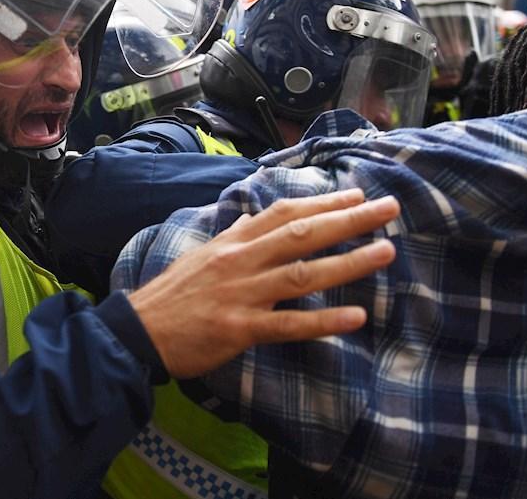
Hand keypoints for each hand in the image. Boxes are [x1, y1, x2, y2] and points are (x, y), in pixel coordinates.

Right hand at [129, 189, 398, 378]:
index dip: (323, 202)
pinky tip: (356, 318)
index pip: (284, 212)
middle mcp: (240, 261)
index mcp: (232, 241)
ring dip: (347, 262)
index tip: (358, 195)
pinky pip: (288, 325)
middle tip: (388, 208)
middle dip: (348, 220)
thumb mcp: (204, 255)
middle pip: (302, 234)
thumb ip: (238, 239)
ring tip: (385, 252)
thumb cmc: (173, 296)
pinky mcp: (239, 328)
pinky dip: (323, 322)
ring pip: (302, 273)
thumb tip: (266, 221)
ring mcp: (241, 294)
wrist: (138, 331)